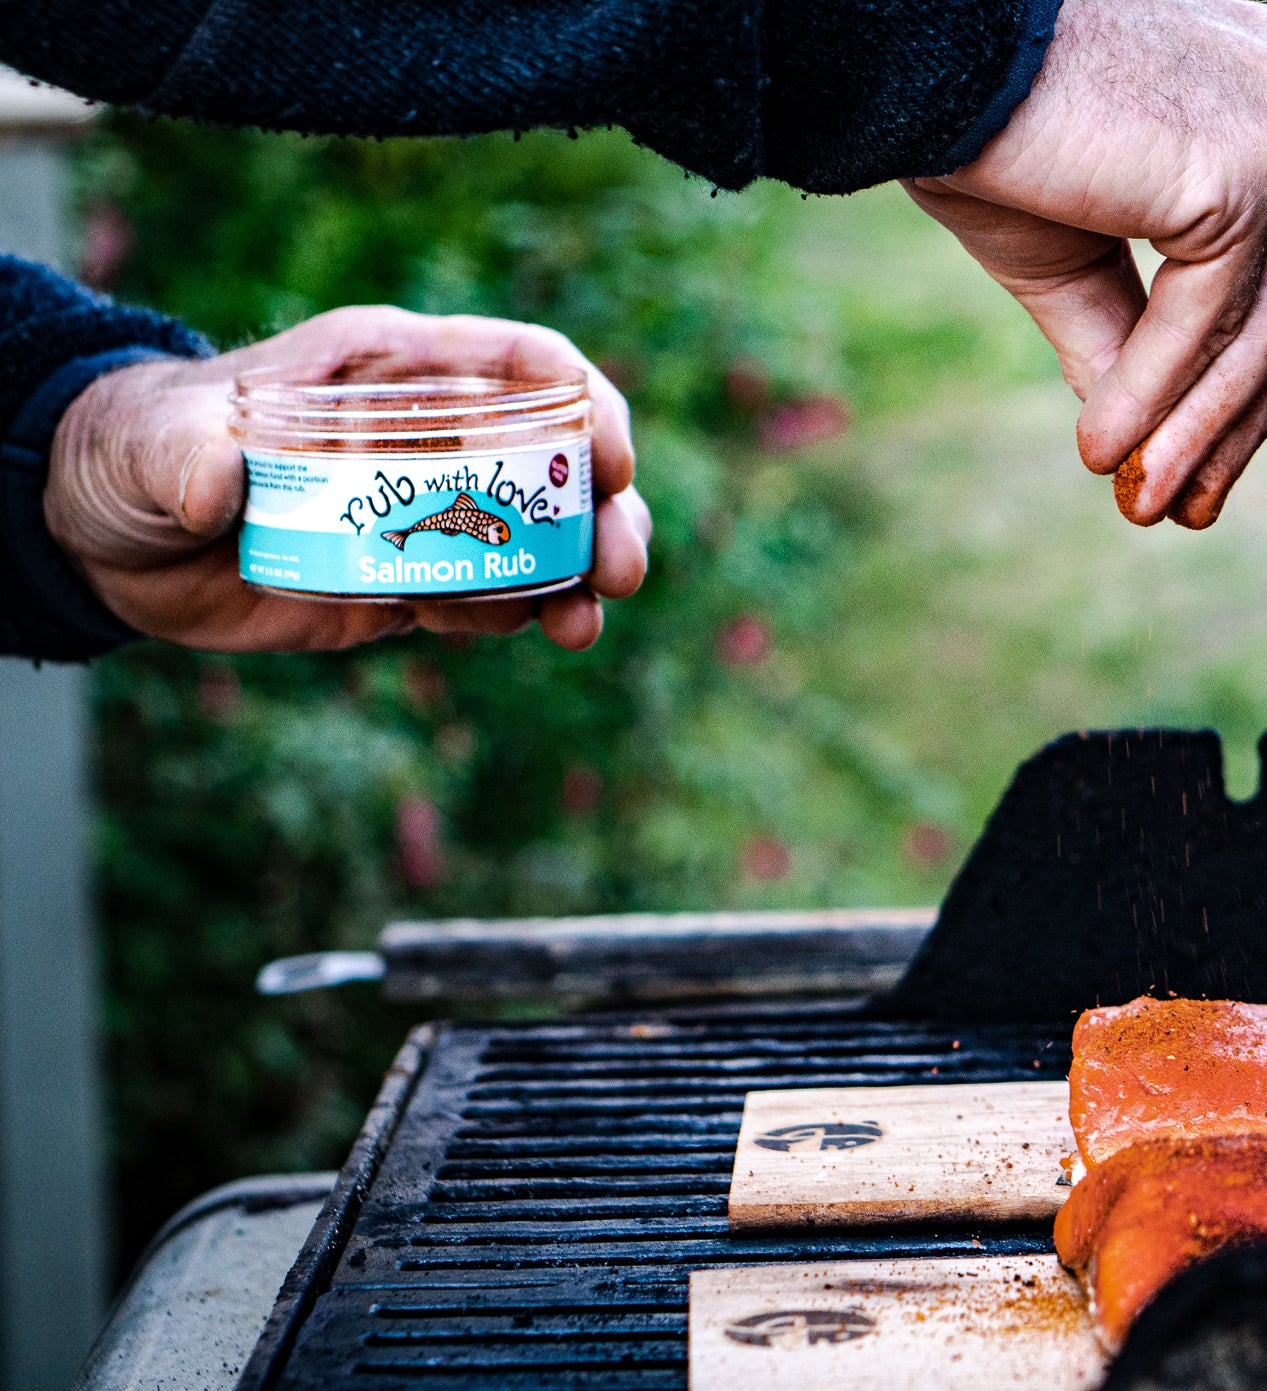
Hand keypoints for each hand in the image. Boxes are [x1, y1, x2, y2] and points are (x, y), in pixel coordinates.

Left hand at [44, 305, 650, 652]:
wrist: (111, 531)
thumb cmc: (141, 444)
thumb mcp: (158, 438)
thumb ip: (189, 453)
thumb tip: (222, 490)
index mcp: (395, 369)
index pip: (525, 365)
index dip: (588, 405)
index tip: (611, 462)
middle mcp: (431, 436)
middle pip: (558, 465)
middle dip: (606, 516)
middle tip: (617, 570)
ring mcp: (428, 514)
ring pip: (540, 541)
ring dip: (574, 582)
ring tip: (575, 626)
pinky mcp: (409, 582)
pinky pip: (484, 600)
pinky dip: (507, 618)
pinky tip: (494, 628)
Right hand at [903, 0, 1266, 528]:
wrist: (922, 55)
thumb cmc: (979, 130)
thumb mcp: (1068, 254)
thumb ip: (1126, 339)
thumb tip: (1147, 448)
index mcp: (1262, 92)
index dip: (1244, 378)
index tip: (1198, 466)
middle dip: (1235, 417)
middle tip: (1183, 509)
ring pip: (1257, 320)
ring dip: (1196, 427)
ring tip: (1142, 502)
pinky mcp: (1246, 163)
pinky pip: (1208, 314)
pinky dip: (1156, 392)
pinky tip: (1104, 449)